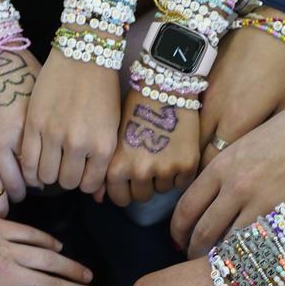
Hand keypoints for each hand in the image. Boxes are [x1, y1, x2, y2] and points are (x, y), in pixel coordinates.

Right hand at [20, 49, 119, 191]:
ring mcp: (54, 134)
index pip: (89, 184)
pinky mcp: (33, 124)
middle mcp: (79, 143)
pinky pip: (28, 161)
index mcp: (103, 146)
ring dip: (48, 172)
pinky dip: (30, 167)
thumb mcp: (111, 127)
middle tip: (64, 164)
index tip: (81, 171)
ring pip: (46, 176)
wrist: (84, 54)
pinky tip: (35, 160)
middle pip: (67, 182)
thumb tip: (97, 195)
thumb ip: (103, 160)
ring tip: (50, 160)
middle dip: (66, 177)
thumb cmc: (102, 89)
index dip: (84, 180)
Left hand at [104, 89, 199, 205]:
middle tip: (148, 163)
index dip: (125, 190)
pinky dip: (180, 171)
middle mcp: (139, 172)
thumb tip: (97, 198)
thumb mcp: (113, 138)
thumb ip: (106, 169)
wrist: (164, 87)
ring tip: (162, 151)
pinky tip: (176, 150)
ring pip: (163, 189)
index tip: (129, 180)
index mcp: (116, 167)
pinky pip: (182, 182)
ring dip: (162, 177)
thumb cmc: (134, 108)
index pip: (120, 198)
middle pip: (142, 197)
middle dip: (144, 184)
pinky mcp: (187, 164)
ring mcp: (164, 169)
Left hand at [172, 102, 284, 257]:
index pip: (187, 207)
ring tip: (219, 267)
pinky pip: (258, 247)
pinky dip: (248, 258)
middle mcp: (236, 186)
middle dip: (194, 250)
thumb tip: (202, 208)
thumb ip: (220, 176)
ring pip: (228, 246)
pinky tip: (246, 263)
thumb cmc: (282, 136)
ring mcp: (262, 203)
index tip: (178, 240)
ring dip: (220, 261)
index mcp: (221, 166)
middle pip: (203, 231)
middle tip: (193, 259)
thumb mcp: (241, 147)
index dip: (178, 230)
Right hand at [198, 24, 284, 168]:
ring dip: (192, 152)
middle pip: (196, 155)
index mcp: (237, 122)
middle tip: (206, 182)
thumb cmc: (282, 66)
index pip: (214, 166)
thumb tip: (259, 163)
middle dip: (199, 171)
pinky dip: (190, 132)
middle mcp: (212, 114)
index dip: (213, 181)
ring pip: (187, 138)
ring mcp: (200, 99)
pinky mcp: (195, 86)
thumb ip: (268, 137)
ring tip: (198, 163)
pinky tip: (195, 137)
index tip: (217, 189)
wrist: (265, 23)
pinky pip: (187, 119)